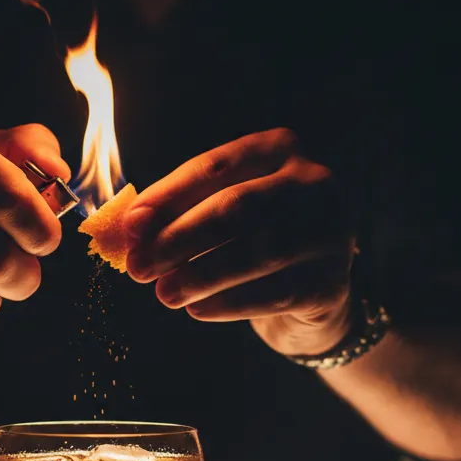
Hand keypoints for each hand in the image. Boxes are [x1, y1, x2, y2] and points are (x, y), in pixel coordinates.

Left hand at [124, 128, 354, 356]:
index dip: (168, 196)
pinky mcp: (331, 282)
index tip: (130, 225)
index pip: (215, 167)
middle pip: (236, 208)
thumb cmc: (251, 244)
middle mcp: (312, 183)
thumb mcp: (220, 216)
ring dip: (200, 276)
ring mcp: (329, 231)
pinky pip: (272, 294)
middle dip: (179, 238)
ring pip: (255, 253)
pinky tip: (198, 309)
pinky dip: (227, 303)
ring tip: (164, 294)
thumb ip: (180, 214)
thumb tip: (129, 229)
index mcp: (278, 150)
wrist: (312, 295)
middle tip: (138, 267)